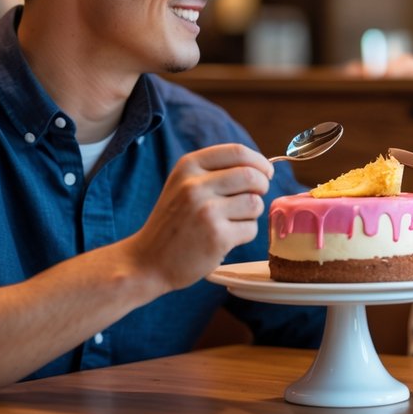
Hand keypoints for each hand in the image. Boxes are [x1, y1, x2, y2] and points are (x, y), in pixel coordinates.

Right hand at [132, 143, 272, 290]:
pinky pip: (251, 229)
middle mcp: (195, 185)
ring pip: (254, 203)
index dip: (259, 161)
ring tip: (233, 221)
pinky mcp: (217, 237)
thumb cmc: (173, 223)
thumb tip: (261, 168)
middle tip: (254, 198)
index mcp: (188, 166)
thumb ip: (215, 172)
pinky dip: (245, 234)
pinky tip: (226, 238)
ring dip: (252, 213)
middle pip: (251, 176)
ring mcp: (206, 211)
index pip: (237, 152)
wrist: (147, 261)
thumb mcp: (182, 185)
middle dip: (262, 187)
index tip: (265, 172)